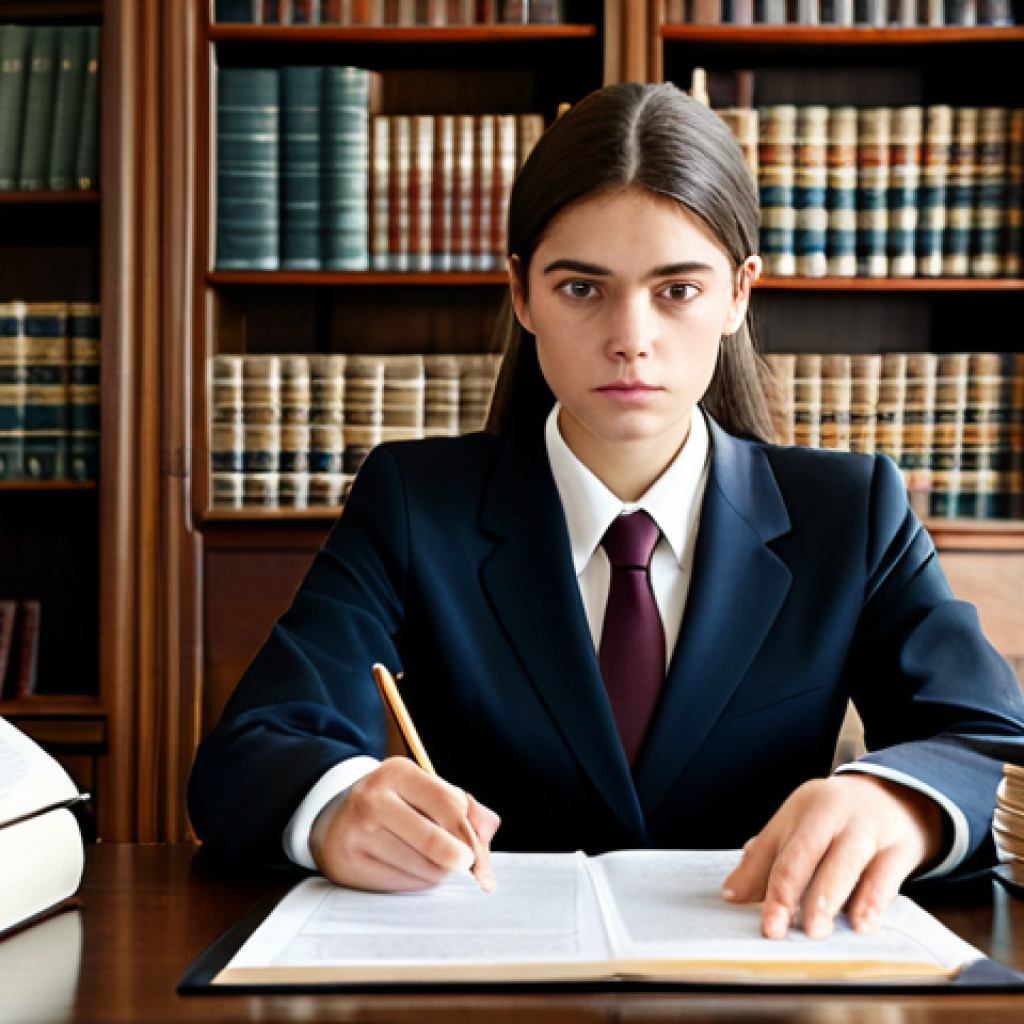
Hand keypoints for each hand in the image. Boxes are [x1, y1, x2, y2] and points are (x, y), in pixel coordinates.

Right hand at [309, 756, 500, 892]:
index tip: (479, 851)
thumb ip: (465, 807)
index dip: (471, 833)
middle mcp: (373, 798)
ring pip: (422, 868)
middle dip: (459, 858)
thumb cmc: (395, 805)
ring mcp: (357, 832)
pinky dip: (415, 882)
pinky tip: (408, 868)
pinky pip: (402, 885)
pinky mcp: (349, 864)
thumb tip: (488, 828)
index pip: (448, 804)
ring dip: (437, 872)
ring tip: (429, 859)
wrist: (336, 819)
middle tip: (465, 863)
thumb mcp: (426, 792)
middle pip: (434, 840)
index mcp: (398, 772)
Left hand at [721, 774, 944, 938]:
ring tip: (815, 930)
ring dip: (826, 898)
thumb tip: (732, 893)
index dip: (758, 882)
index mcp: (801, 808)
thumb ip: (766, 858)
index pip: (774, 847)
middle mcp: (831, 813)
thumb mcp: (801, 827)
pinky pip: (885, 876)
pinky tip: (862, 924)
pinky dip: (872, 902)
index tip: (753, 916)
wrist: (898, 794)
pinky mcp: (899, 846)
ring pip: (843, 863)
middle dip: (787, 892)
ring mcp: (866, 827)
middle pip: (804, 852)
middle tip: (777, 929)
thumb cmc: (839, 818)